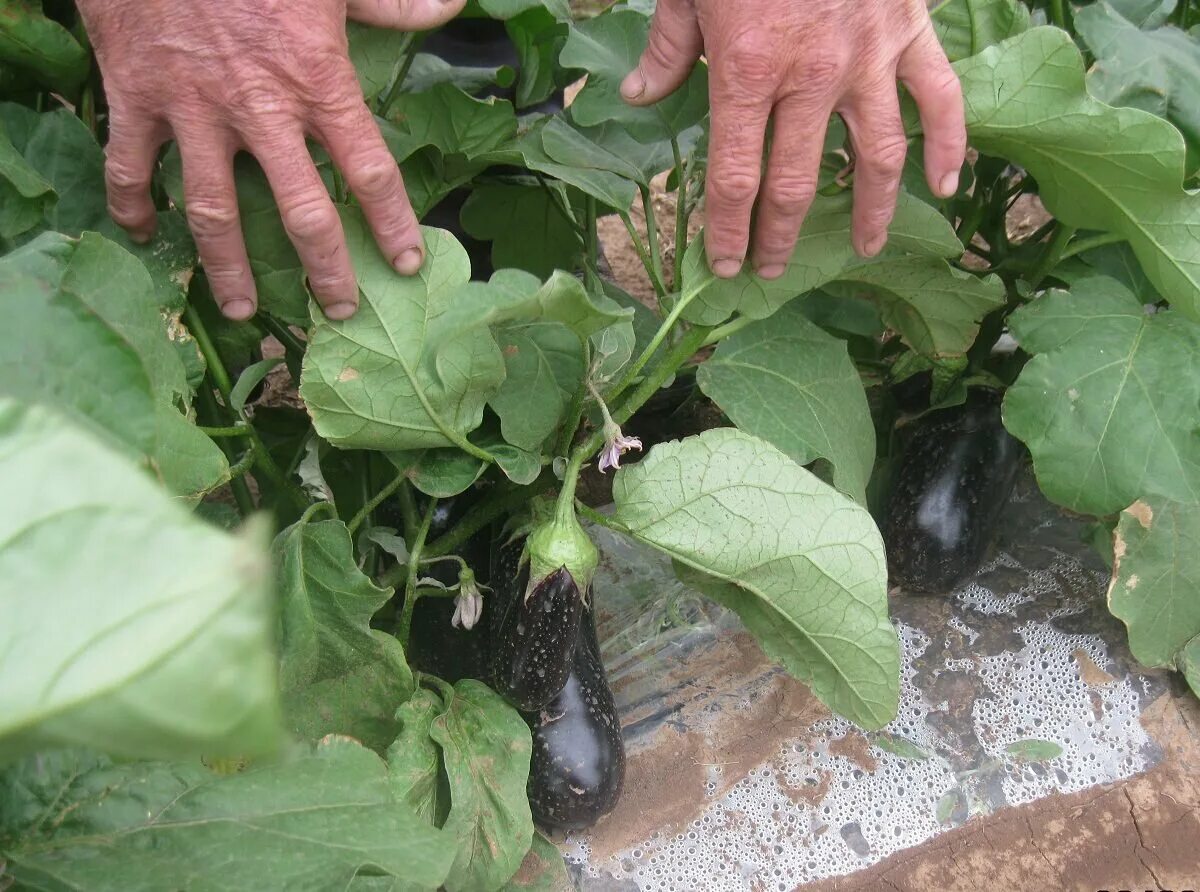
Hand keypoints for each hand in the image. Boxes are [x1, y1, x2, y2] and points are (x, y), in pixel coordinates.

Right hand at [77, 0, 464, 320]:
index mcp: (316, 80)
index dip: (392, 223)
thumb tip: (448, 5)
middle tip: (338, 310)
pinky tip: (143, 235)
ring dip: (227, 268)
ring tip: (243, 311)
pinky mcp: (137, 97)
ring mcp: (194, 109)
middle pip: (300, 212)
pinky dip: (131, 204)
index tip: (407, 262)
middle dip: (324, 270)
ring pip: (213, 210)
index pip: (367, 169)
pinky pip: (129, 166)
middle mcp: (259, 108)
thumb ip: (391, 2)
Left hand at [620, 0, 965, 278]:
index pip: (736, 177)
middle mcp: (810, 76)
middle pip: (795, 182)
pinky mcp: (909, 30)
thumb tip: (637, 98)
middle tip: (773, 269)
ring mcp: (867, 57)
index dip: (728, 231)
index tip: (726, 264)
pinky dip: (950, 143)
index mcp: (747, 70)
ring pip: (875, 155)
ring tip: (866, 248)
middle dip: (780, 236)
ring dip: (872, 210)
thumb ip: (666, 50)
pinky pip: (939, 98)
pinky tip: (947, 184)